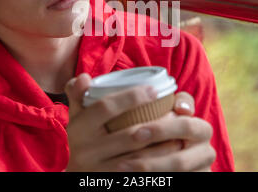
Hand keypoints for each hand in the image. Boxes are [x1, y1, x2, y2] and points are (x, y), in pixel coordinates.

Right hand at [64, 74, 214, 171]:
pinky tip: (172, 160)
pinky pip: (141, 177)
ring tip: (180, 138)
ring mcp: (100, 170)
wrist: (78, 176)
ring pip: (140, 159)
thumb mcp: (78, 116)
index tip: (154, 90)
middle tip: (176, 117)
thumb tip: (84, 77)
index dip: (131, 97)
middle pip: (130, 135)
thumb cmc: (84, 138)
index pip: (106, 107)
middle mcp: (86, 150)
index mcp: (79, 128)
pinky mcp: (113, 183)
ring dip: (164, 148)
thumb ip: (78, 94)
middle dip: (158, 126)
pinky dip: (159, 168)